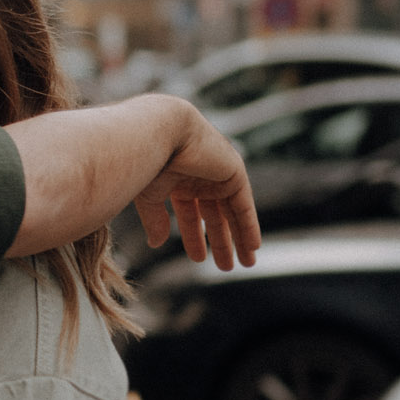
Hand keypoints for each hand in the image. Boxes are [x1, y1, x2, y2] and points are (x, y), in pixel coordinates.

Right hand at [132, 103, 259, 271]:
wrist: (160, 131)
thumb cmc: (146, 160)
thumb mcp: (149, 196)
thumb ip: (155, 220)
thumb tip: (157, 245)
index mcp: (178, 180)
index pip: (191, 214)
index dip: (195, 237)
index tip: (199, 259)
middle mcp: (200, 177)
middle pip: (216, 216)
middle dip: (221, 242)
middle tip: (227, 267)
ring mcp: (218, 173)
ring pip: (232, 212)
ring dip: (239, 238)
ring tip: (246, 264)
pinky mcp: (233, 172)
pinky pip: (244, 204)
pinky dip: (249, 225)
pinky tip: (254, 246)